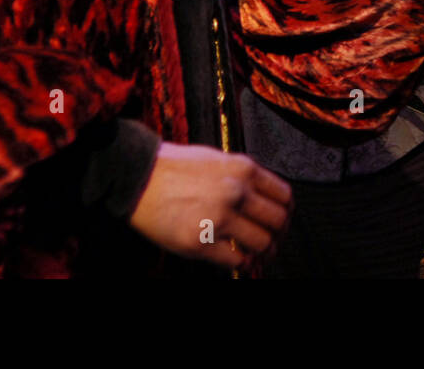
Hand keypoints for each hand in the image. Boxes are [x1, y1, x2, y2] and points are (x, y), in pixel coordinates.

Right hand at [129, 142, 292, 270]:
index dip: (285, 213)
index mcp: (243, 169)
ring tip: (253, 255)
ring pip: (262, 244)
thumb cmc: (175, 167)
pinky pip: (236, 261)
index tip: (280, 221)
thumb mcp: (218, 159)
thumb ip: (243, 177)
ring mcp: (219, 218)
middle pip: (278, 222)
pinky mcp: (200, 242)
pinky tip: (234, 260)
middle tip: (270, 242)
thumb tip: (264, 198)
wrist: (138, 175)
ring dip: (261, 253)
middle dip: (277, 235)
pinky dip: (239, 264)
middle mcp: (236, 192)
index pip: (284, 196)